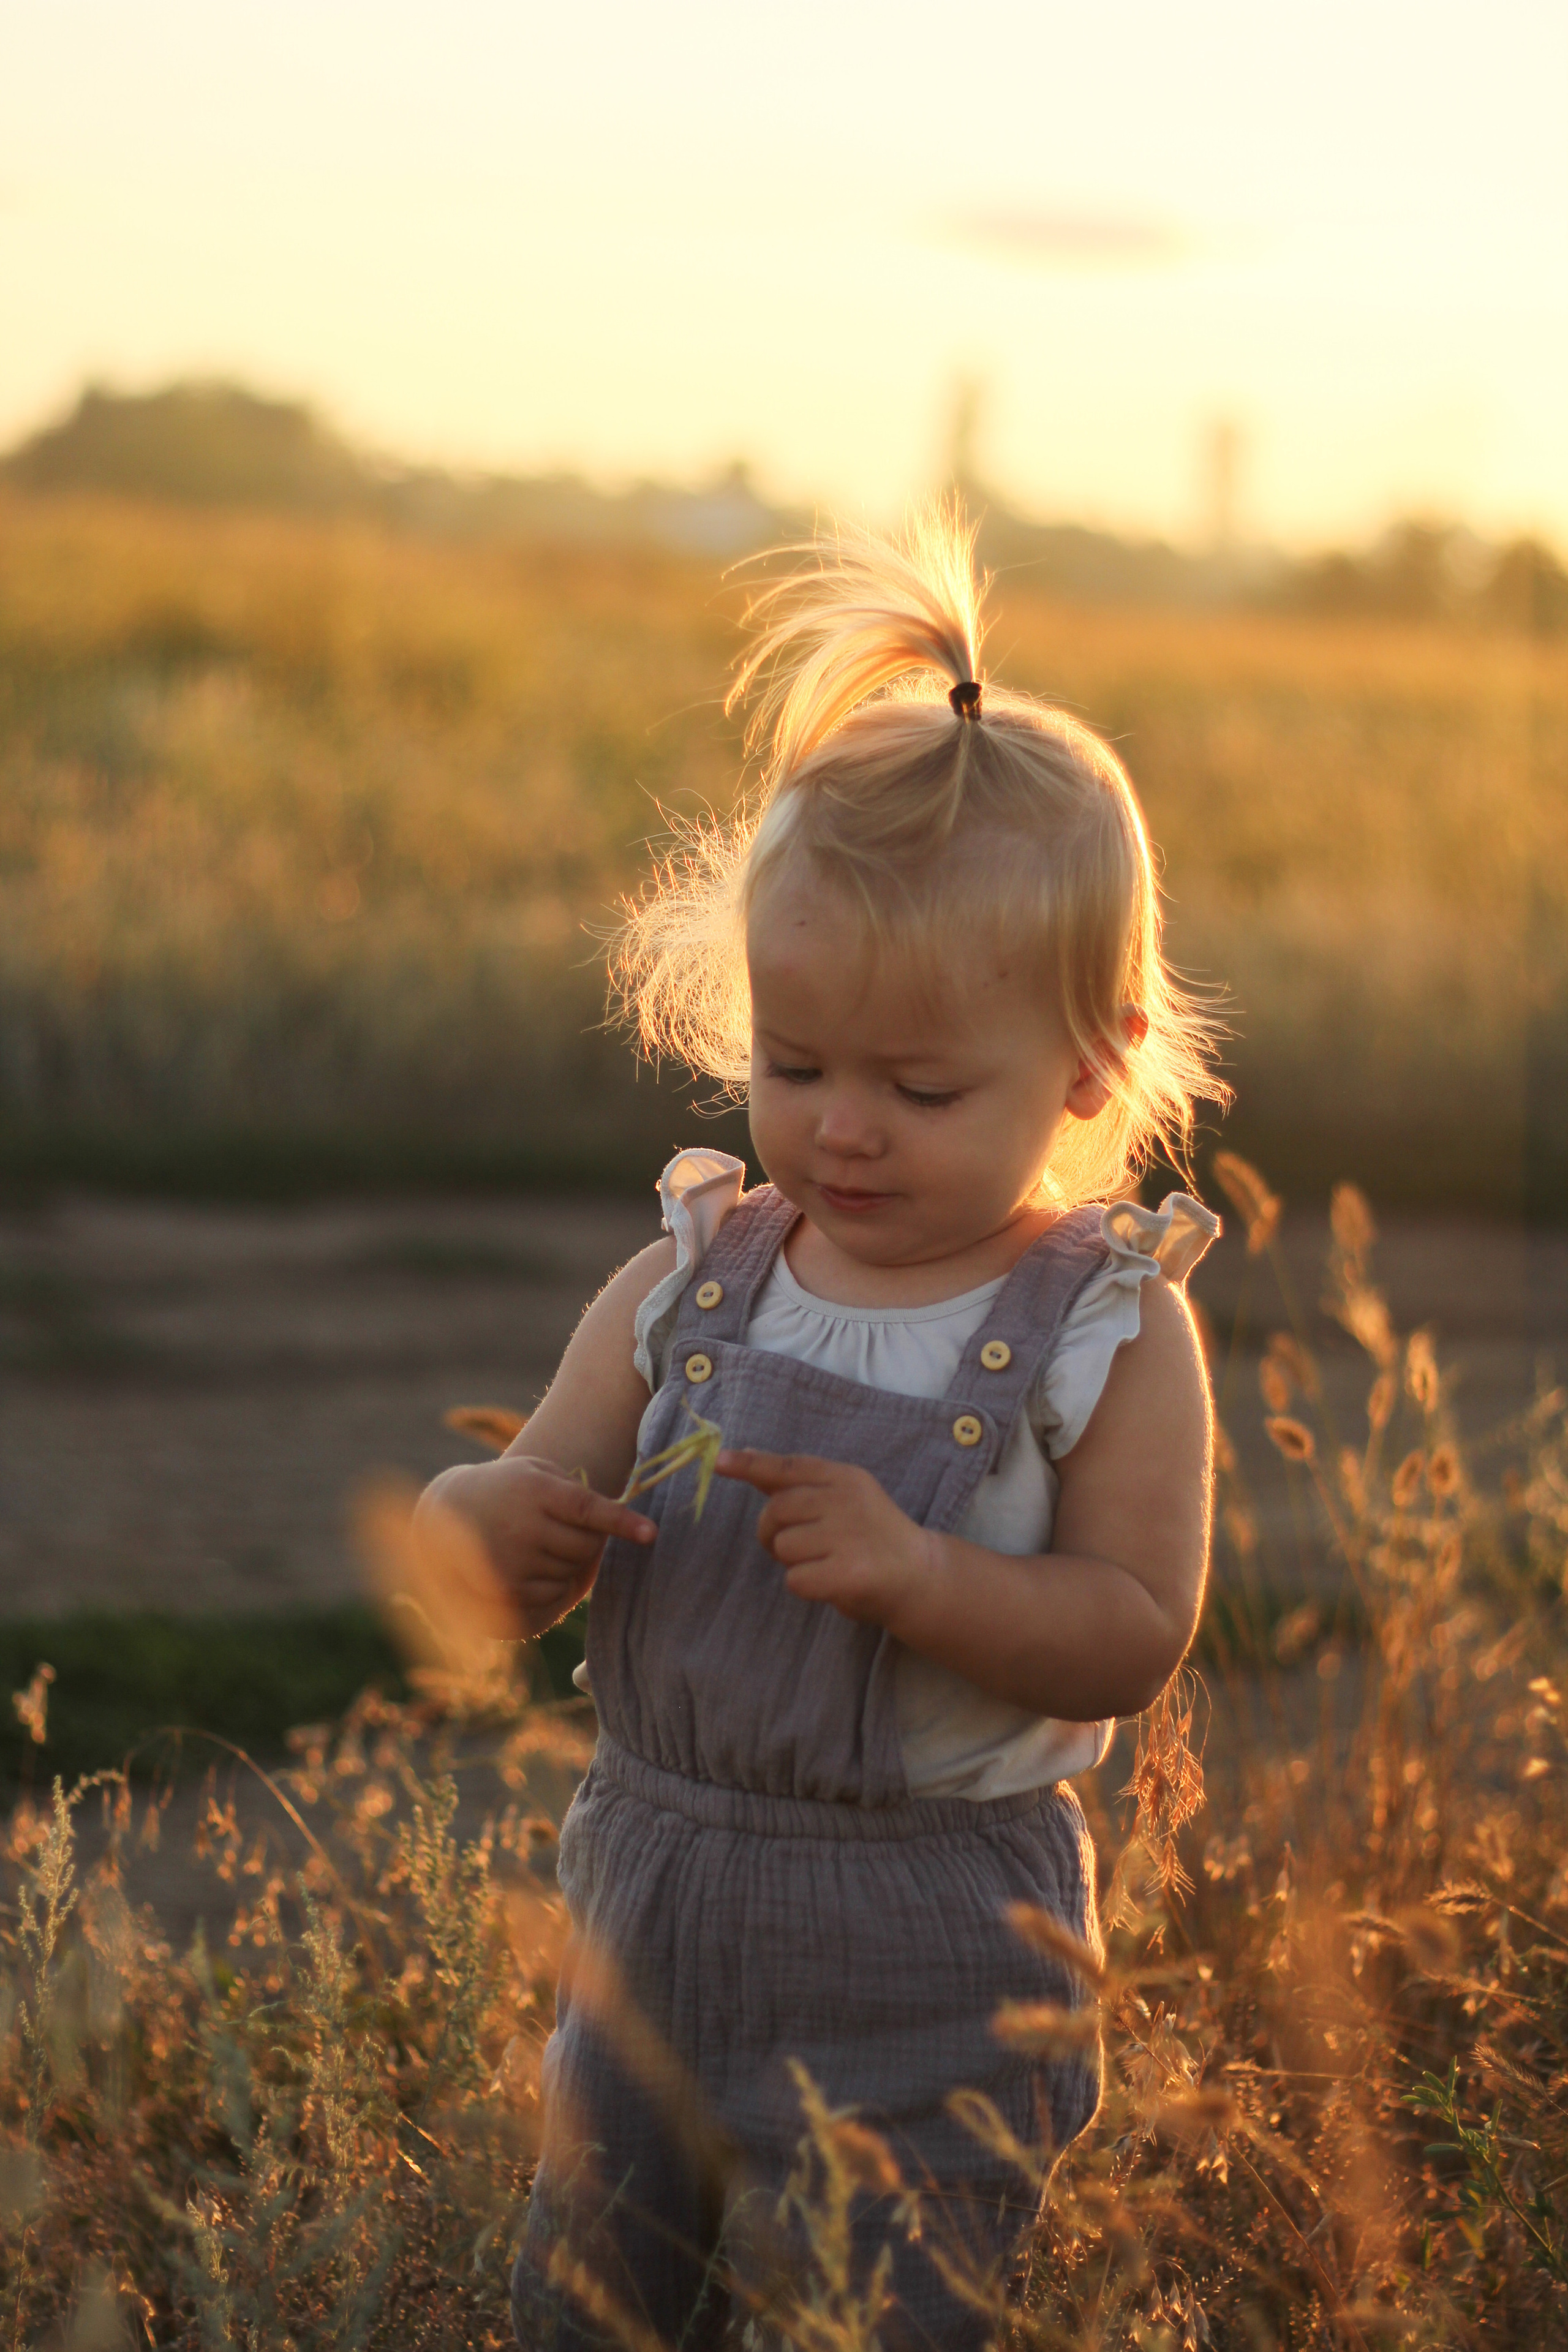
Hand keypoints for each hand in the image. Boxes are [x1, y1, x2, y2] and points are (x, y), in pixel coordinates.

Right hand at [416, 1456, 654, 1638]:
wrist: (444, 1517)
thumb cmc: (505, 1491)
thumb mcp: (534, 1474)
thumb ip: (573, 1492)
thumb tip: (611, 1527)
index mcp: (535, 1492)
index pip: (588, 1509)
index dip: (622, 1522)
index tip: (652, 1534)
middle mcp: (523, 1528)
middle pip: (586, 1547)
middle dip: (589, 1543)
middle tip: (569, 1532)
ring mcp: (512, 1563)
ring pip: (572, 1574)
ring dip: (569, 1565)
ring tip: (543, 1546)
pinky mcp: (504, 1592)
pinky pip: (554, 1599)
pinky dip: (557, 1589)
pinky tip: (537, 1569)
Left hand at [716, 1450, 937, 1625]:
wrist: (921, 1576)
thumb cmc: (872, 1536)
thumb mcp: (842, 1499)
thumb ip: (796, 1483)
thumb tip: (747, 1455)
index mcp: (844, 1477)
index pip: (788, 1467)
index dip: (750, 1464)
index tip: (719, 1462)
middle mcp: (846, 1500)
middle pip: (776, 1510)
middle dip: (771, 1532)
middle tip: (793, 1546)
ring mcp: (849, 1535)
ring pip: (783, 1546)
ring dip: (793, 1561)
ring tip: (824, 1562)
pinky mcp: (848, 1572)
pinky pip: (795, 1579)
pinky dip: (805, 1585)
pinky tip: (831, 1582)